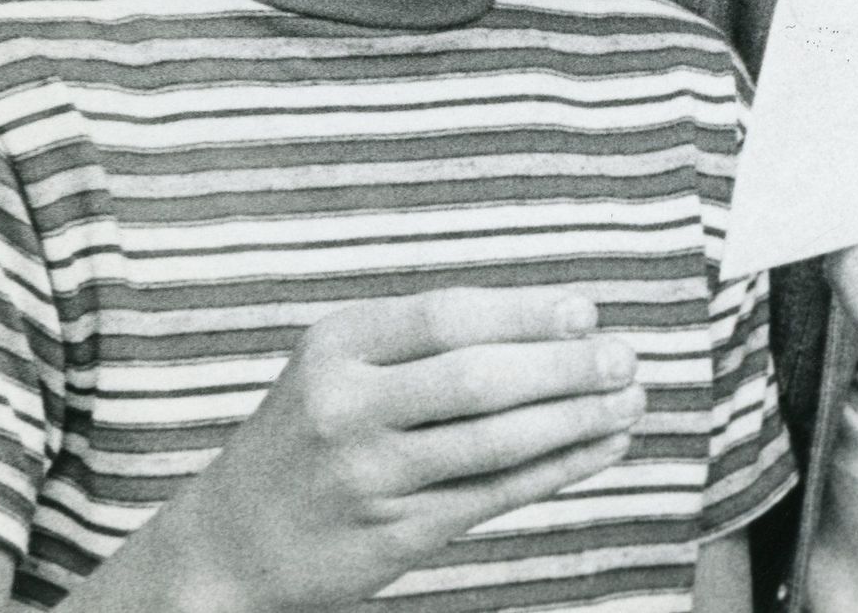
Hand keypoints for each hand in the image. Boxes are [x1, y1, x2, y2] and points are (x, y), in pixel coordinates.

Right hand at [133, 286, 643, 612]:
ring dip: (577, 420)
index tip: (587, 313)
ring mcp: (369, 477)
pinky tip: (602, 447)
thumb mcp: (340, 364)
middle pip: (480, 379)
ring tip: (629, 401)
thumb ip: (427, 340)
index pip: (448, 317)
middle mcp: (346, 409)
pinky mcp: (394, 535)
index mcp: (336, 347)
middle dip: (566, 367)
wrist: (227, 544)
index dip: (527, 313)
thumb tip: (563, 322)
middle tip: (625, 358)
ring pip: (497, 443)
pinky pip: (496, 494)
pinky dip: (560, 468)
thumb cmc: (310, 432)